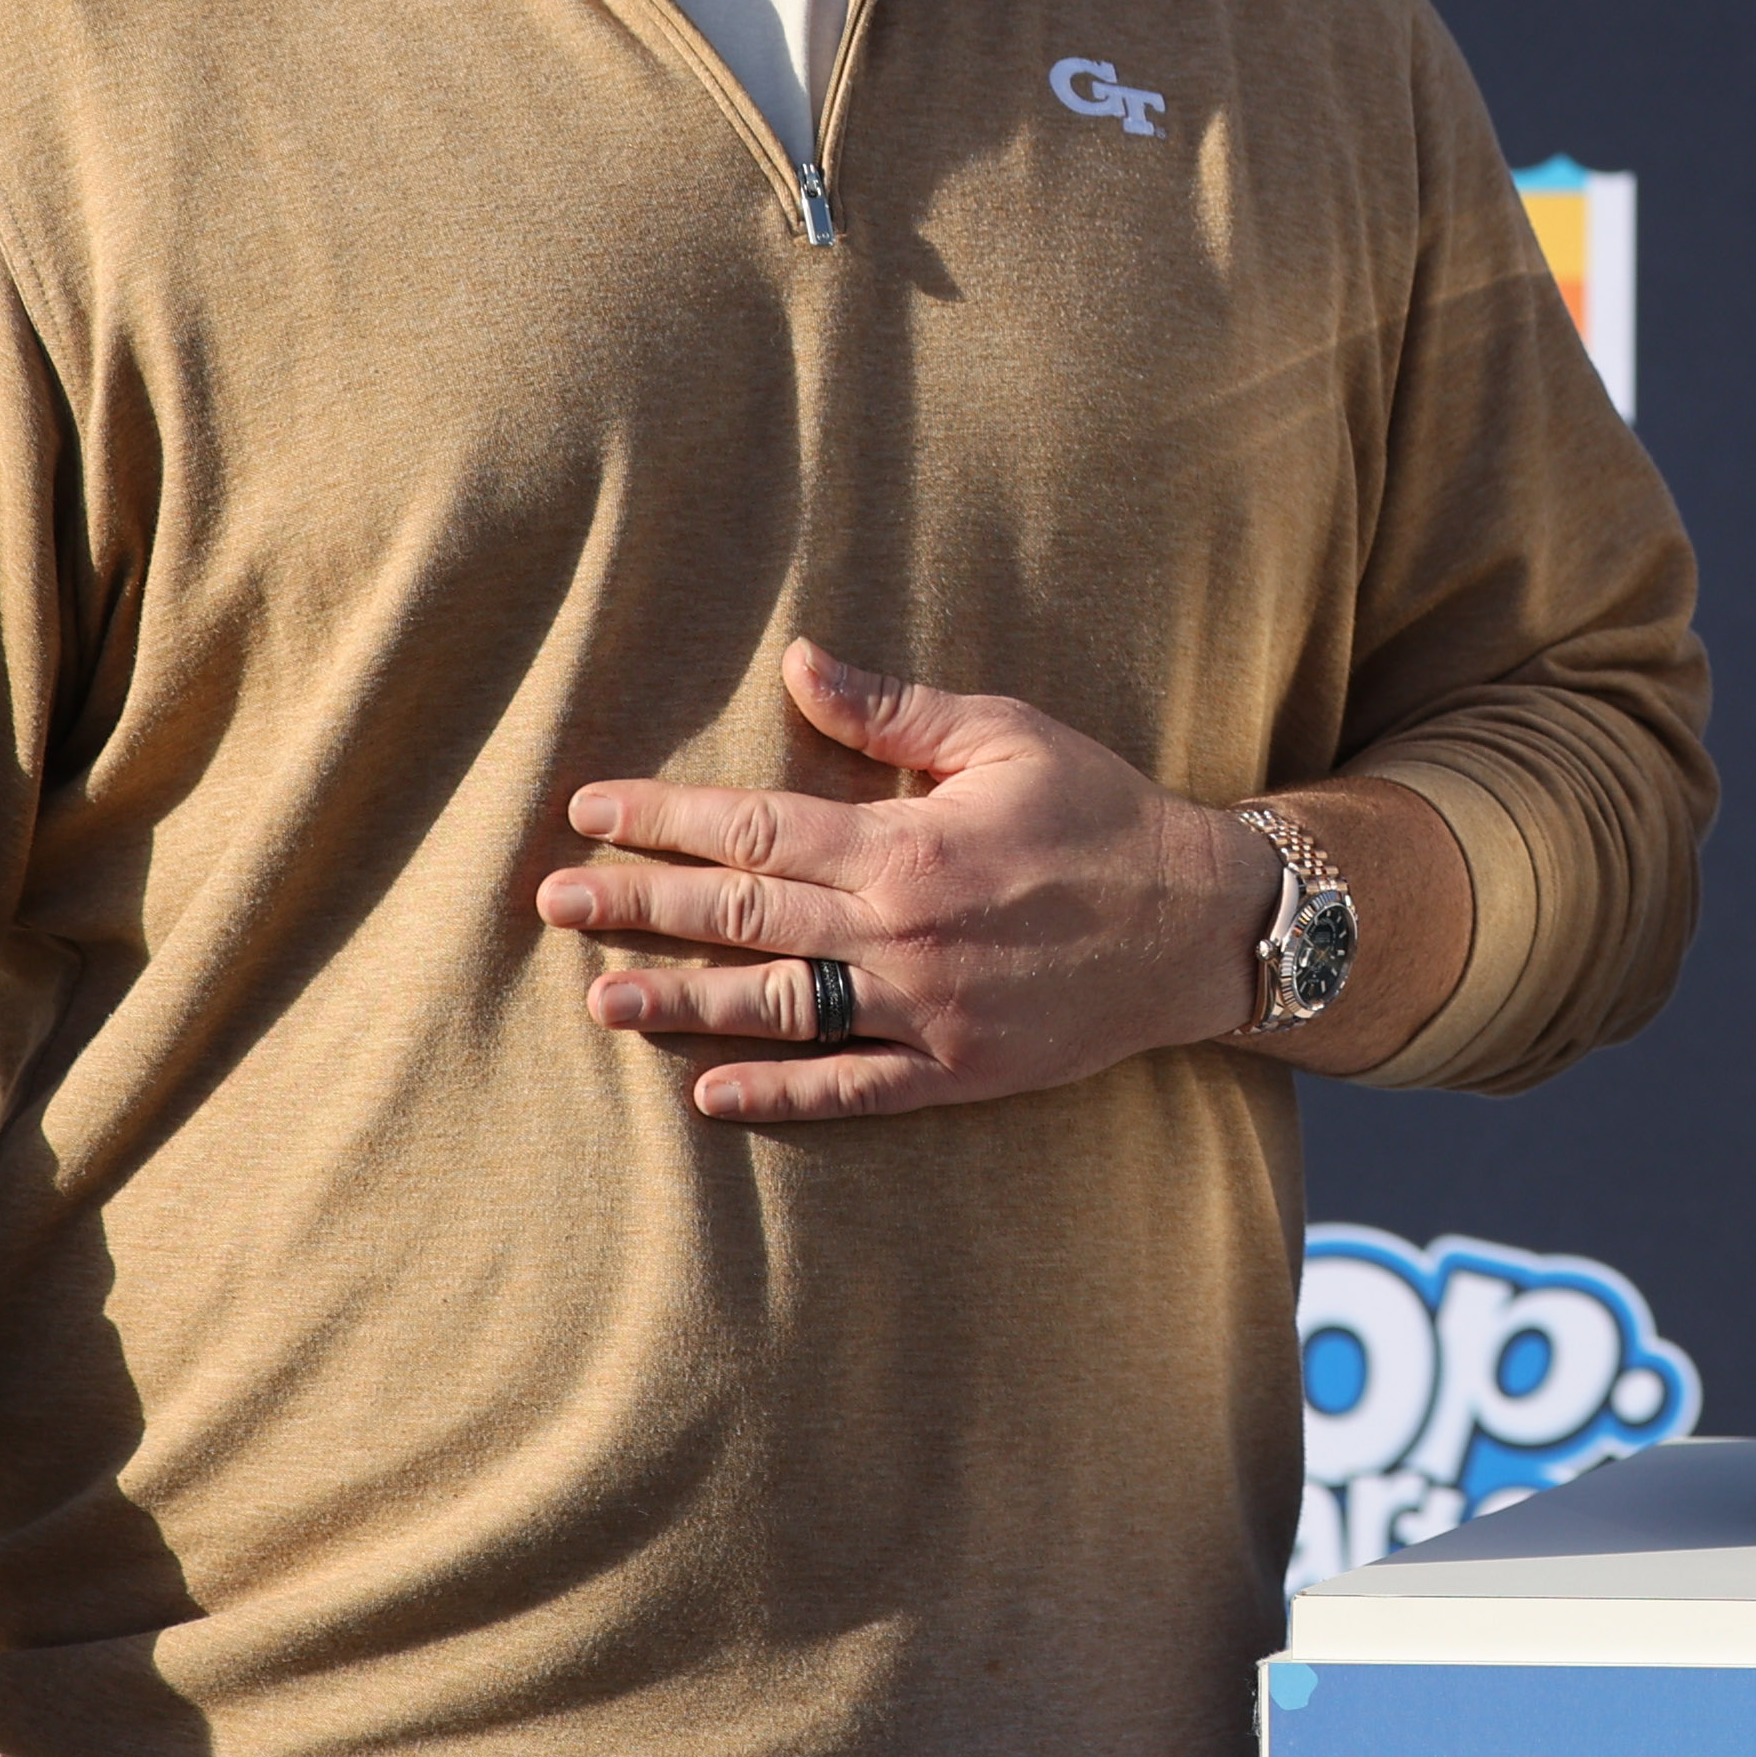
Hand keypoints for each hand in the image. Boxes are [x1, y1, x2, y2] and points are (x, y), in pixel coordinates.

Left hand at [538, 640, 1270, 1121]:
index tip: (588, 813)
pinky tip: (705, 1093)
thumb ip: (895, 709)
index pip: (754, 829)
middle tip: (553, 904)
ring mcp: (926, 1007)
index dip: (664, 819)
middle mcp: (902, 930)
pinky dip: (777, 1091)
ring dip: (682, 1001)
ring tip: (599, 999)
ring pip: (777, 1006)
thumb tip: (798, 663)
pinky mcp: (956, 1067)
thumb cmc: (1103, 814)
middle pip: (743, 917)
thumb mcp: (1008, 735)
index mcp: (907, 842)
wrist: (1202, 924)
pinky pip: (851, 1086)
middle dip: (640, 904)